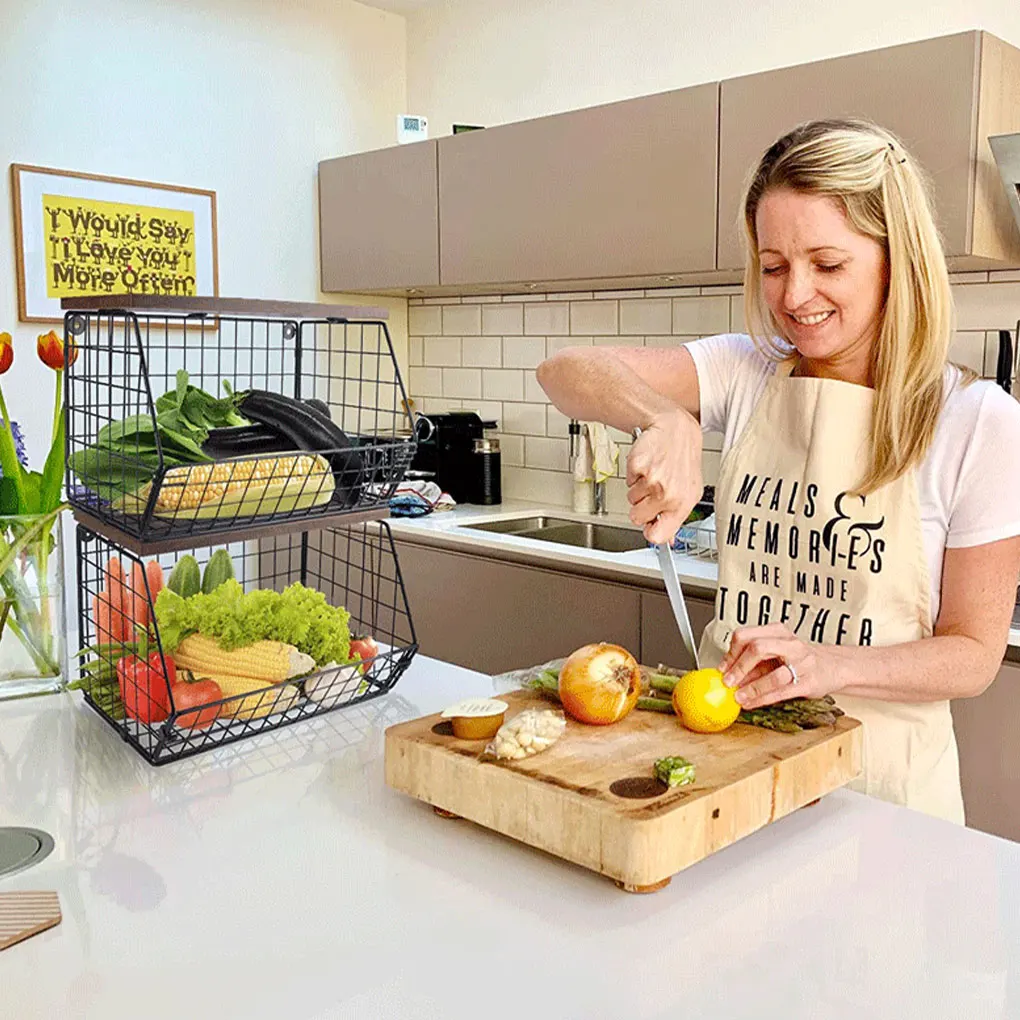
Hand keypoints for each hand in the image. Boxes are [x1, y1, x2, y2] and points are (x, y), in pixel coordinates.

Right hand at [626, 408, 702, 543]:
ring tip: (652, 473)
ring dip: (638, 488)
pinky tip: (647, 465)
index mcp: (683, 504)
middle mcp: (669, 494)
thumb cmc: (682, 459)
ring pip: (631, 499)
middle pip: (638, 518)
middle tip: (652, 491)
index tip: (649, 525)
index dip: (649, 532)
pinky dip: (634, 474)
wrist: (675, 429)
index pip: (658, 535)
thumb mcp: (688, 490)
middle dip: (641, 506)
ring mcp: (653, 480)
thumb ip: (676, 516)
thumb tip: (667, 538)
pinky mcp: (639, 467)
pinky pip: (628, 481)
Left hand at [719, 624, 840, 708]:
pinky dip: (763, 699)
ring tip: (738, 697)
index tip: (722, 668)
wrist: (832, 667)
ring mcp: (802, 663)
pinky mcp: (809, 682)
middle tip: (727, 681)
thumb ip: (752, 662)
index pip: (746, 635)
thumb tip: (725, 673)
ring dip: (751, 688)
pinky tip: (751, 703)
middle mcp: (790, 643)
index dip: (730, 653)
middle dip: (739, 667)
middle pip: (757, 648)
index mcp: (777, 631)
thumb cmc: (797, 659)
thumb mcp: (773, 653)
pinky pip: (782, 692)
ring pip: (773, 675)